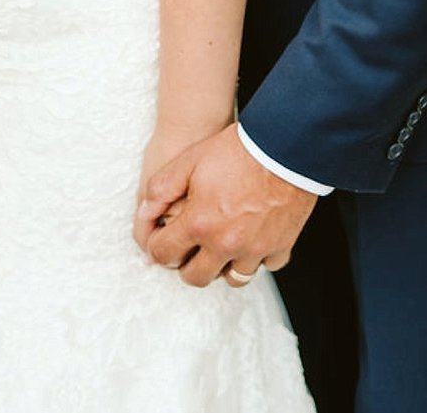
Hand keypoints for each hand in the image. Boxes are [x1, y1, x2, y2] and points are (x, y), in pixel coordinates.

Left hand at [138, 122, 314, 286]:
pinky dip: (257, 257)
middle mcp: (226, 244)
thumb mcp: (187, 161)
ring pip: (233, 278)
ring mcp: (255, 249)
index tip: (161, 240)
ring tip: (218, 246)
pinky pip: (266, 266)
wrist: (282, 148)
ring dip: (223, 266)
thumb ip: (161, 190)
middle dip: (186, 266)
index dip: (157, 248)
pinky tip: (250, 239)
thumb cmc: (234, 151)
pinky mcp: (281, 247)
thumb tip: (144, 214)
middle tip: (188, 250)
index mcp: (199, 224)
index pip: (164, 255)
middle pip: (197, 277)